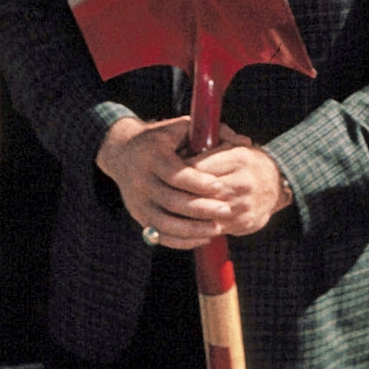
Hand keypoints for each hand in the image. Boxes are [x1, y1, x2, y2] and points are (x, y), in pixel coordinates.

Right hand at [97, 115, 288, 247]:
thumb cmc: (162, 138)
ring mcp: (138, 202)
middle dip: (201, 208)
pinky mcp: (139, 216)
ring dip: (192, 229)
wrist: (123, 152)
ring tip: (218, 229)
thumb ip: (214, 133)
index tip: (219, 186)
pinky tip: (202, 238)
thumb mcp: (182, 127)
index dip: (197, 182)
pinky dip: (181, 240)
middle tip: (227, 210)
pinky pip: (160, 234)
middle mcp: (141, 180)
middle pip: (171, 200)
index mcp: (152, 156)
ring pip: (165, 222)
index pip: (175, 173)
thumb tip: (245, 142)